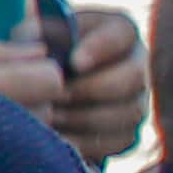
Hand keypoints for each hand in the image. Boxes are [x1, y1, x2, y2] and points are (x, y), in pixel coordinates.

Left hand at [33, 2, 148, 164]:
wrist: (40, 83)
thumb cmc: (37, 50)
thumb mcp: (33, 34)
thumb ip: (35, 35)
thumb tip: (42, 54)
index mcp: (119, 30)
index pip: (120, 35)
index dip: (101, 49)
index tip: (74, 62)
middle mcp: (138, 64)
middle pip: (133, 78)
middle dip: (92, 89)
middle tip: (57, 95)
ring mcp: (137, 100)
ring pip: (128, 113)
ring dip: (87, 118)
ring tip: (53, 116)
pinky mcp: (127, 132)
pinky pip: (119, 142)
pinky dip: (90, 142)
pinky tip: (61, 138)